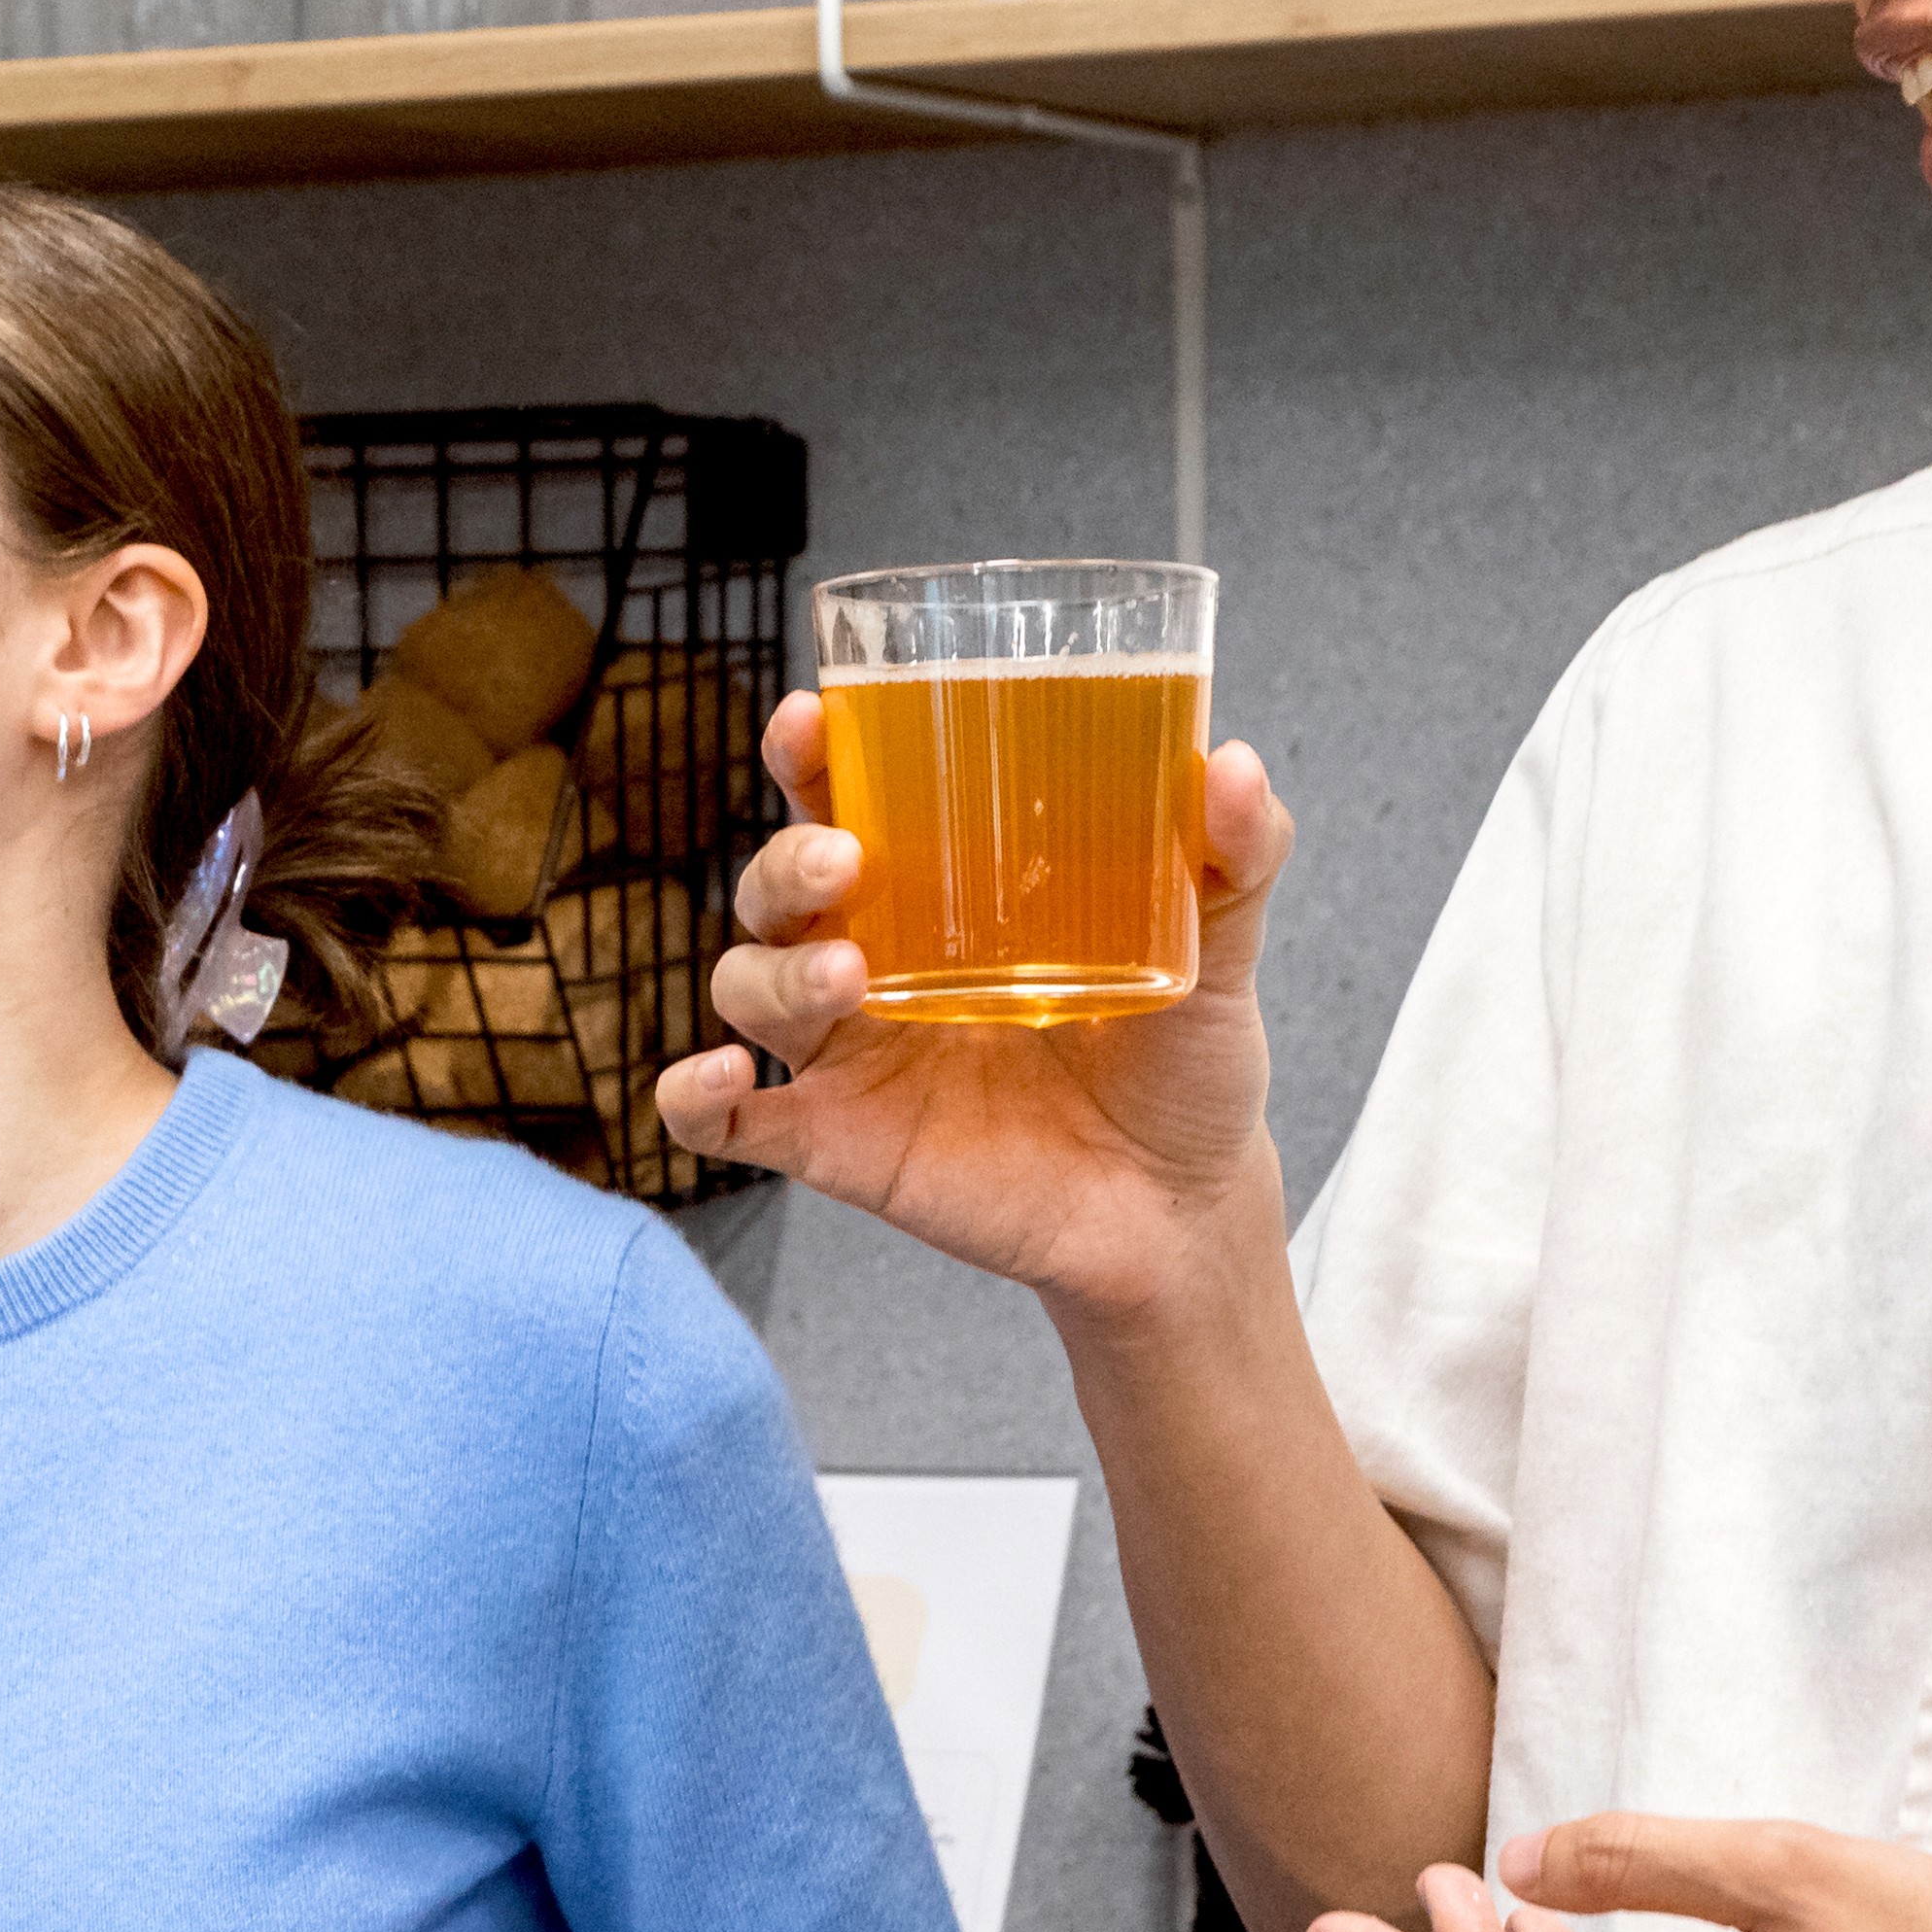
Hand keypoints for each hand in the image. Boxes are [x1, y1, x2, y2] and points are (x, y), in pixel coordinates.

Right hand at [649, 701, 1303, 1332]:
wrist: (1182, 1211)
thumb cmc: (1183, 1068)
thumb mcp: (1222, 949)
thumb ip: (1235, 859)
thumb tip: (1235, 765)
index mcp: (945, 894)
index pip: (850, 801)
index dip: (811, 755)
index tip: (812, 720)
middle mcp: (878, 960)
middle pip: (777, 888)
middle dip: (785, 861)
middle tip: (843, 858)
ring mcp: (851, 1055)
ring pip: (748, 985)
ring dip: (773, 972)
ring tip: (847, 977)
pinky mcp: (838, 1143)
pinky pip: (727, 1124)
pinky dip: (696, 1100)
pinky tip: (717, 1080)